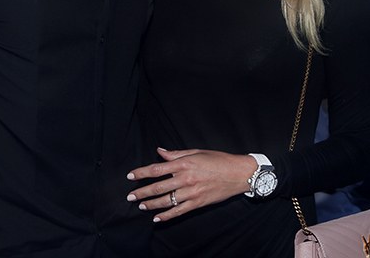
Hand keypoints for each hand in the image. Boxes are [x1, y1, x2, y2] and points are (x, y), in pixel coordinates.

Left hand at [126, 148, 255, 221]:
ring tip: (141, 206)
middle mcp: (186, 178)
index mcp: (184, 163)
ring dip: (151, 204)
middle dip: (142, 192)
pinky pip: (179, 211)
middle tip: (130, 196)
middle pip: (158, 187)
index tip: (130, 176)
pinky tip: (157, 218)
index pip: (157, 169)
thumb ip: (176, 154)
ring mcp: (192, 192)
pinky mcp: (198, 203)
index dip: (141, 173)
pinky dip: (167, 216)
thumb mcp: (197, 152)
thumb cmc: (218, 160)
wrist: (238, 174)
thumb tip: (159, 151)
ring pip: (166, 201)